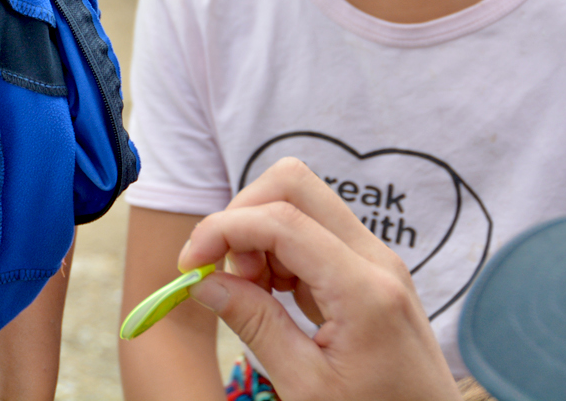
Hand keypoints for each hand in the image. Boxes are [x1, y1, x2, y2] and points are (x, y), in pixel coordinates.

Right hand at [177, 157, 461, 400]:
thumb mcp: (306, 386)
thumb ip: (254, 324)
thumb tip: (202, 282)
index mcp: (364, 290)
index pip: (280, 220)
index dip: (222, 230)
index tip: (189, 266)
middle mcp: (375, 259)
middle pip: (293, 185)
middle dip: (242, 216)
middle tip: (227, 271)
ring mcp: (376, 259)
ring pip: (301, 202)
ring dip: (259, 234)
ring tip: (253, 291)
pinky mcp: (370, 268)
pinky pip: (313, 230)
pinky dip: (278, 249)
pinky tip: (274, 295)